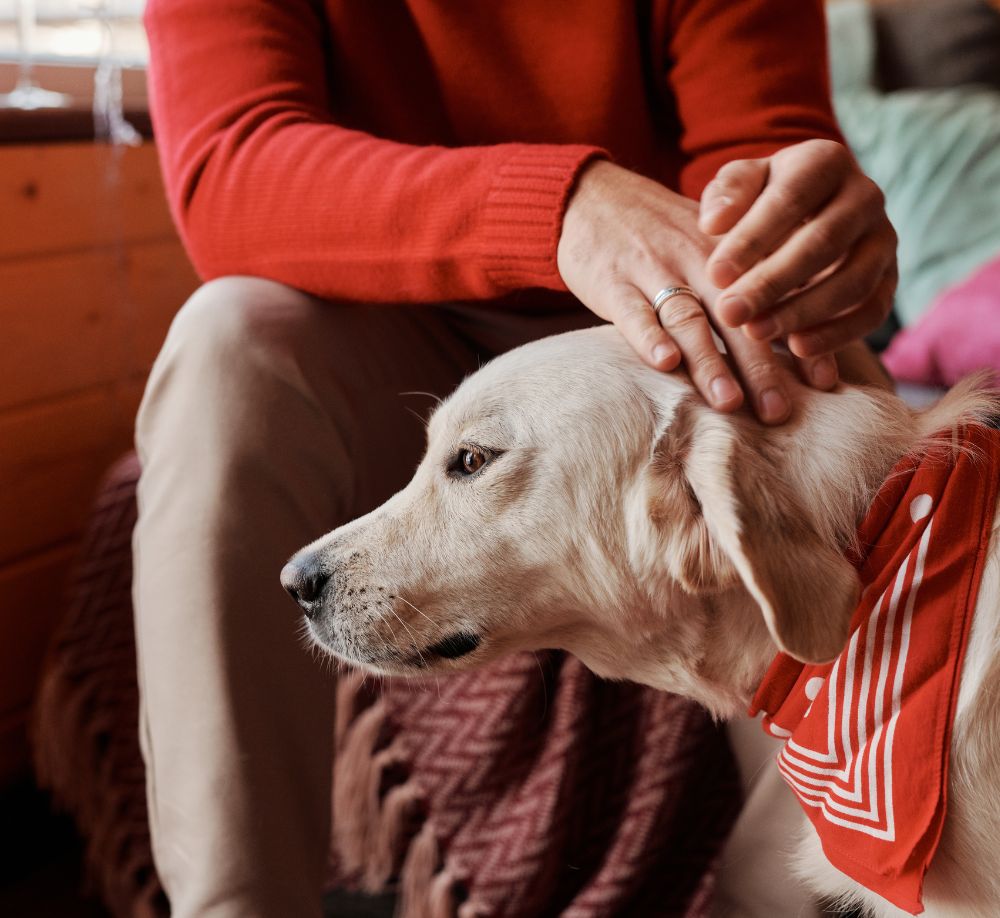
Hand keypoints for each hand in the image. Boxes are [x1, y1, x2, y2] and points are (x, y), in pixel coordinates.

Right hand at [557, 160, 795, 423]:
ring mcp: (652, 271)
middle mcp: (696, 261)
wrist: (593, 198)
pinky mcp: (612, 283)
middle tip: (778, 411)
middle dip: (758, 366)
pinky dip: (648, 337)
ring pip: (687, 318)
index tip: (824, 385)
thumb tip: (807, 337)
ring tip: (728, 401)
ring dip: (708, 361)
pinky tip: (665, 363)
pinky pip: (632, 313)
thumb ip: (753, 282)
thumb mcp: (712, 245)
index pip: (773, 301)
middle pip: (735, 318)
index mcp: (730, 255)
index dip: (800, 340)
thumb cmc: (662, 235)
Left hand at [701, 139, 897, 367]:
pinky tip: (797, 348)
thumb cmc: (761, 197)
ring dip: (802, 312)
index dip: (752, 240)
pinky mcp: (889, 278)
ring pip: (853, 281)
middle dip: (772, 283)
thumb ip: (726, 195)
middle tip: (730, 313)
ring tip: (755, 332)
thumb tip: (713, 223)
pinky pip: (873, 311)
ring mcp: (884, 238)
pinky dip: (838, 334)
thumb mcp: (739, 184)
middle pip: (823, 242)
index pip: (789, 200)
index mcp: (826, 162)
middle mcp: (865, 196)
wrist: (806, 210)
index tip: (715, 275)